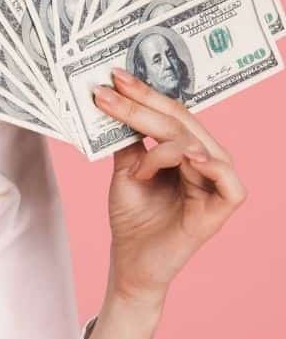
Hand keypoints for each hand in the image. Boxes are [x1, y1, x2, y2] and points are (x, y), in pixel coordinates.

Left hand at [92, 65, 247, 309]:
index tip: (115, 78)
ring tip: (135, 154)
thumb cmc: (133, 216)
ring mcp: (216, 183)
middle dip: (145, 105)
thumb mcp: (125, 169)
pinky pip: (227, 180)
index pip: (170, 114)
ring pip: (197, 145)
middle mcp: (205, 161)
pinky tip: (187, 159)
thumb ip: (129, 139)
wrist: (131, 260)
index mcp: (186, 149)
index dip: (145, 95)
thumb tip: (116, 99)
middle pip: (182, 124)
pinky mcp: (221, 209)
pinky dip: (207, 166)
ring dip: (160, 145)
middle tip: (112, 92)